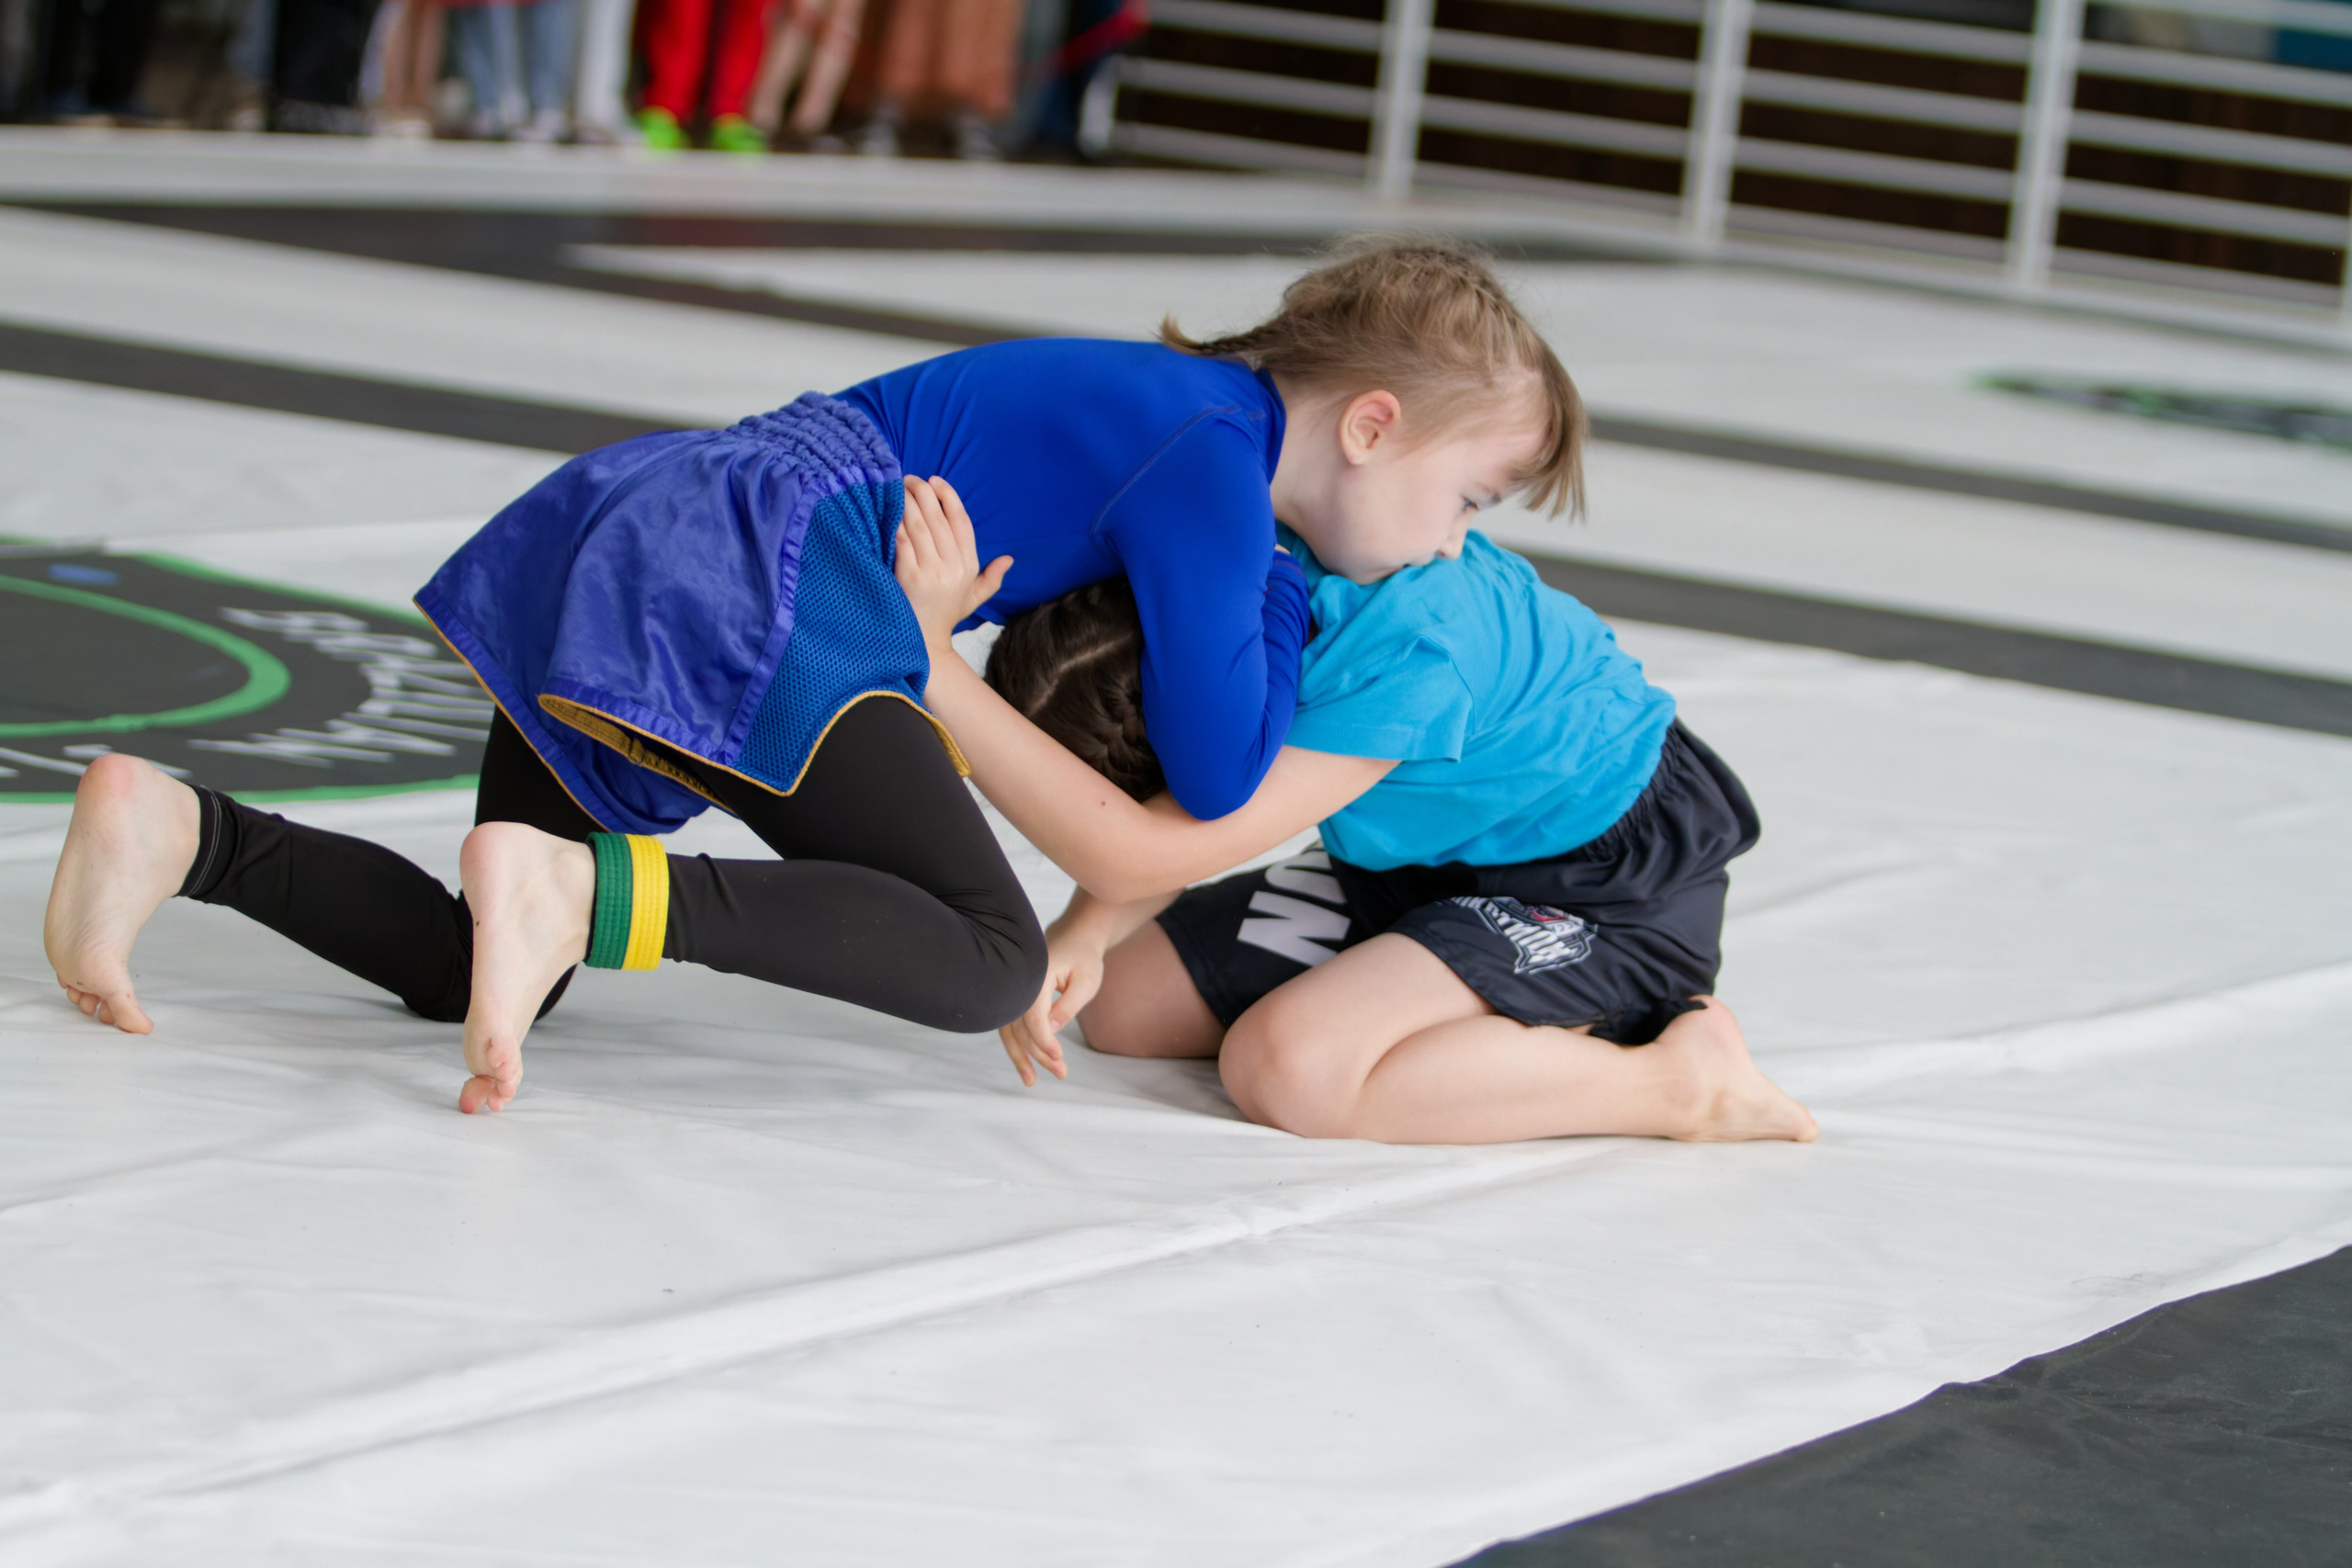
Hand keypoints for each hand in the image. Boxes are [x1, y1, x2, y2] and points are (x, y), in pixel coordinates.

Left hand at [896, 475, 1011, 656]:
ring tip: (898, 487)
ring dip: (907, 501)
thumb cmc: (945, 615)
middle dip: (924, 493)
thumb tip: (1008, 559)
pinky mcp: (909, 577)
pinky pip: (902, 541)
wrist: (923, 644)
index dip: (949, 498)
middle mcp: (953, 568)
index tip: (935, 481)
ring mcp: (931, 572)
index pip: (962, 523)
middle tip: (911, 479)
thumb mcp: (973, 598)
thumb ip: (991, 578)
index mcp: (969, 567)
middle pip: (938, 519)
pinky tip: (888, 509)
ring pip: (919, 525)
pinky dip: (895, 522)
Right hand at [997, 923, 1104, 1086]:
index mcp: (1035, 973)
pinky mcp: (1015, 1002)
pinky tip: (1026, 1068)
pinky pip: (1011, 1028)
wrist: (1073, 940)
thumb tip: (1050, 1031)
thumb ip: (1068, 1005)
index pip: (1033, 1013)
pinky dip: (1017, 1048)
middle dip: (1038, 1053)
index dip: (1043, 1039)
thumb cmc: (1083, 959)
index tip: (1058, 1058)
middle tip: (1062, 1072)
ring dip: (1021, 1057)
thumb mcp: (1086, 981)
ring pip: (1010, 1031)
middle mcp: (1018, 983)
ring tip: (1031, 1082)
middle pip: (1020, 1026)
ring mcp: (1013, 993)